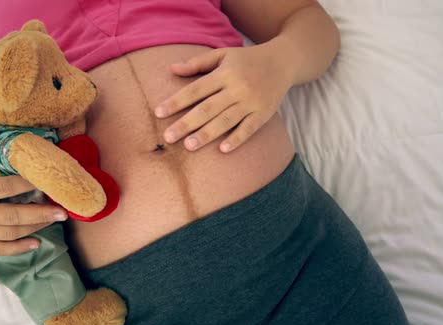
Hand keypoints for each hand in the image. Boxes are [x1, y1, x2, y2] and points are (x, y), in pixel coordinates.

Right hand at [0, 128, 67, 255]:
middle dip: (39, 214)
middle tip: (62, 211)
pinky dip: (18, 248)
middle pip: (10, 216)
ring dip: (35, 228)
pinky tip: (37, 243)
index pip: (3, 188)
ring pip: (8, 233)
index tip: (47, 182)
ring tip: (55, 219)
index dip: (26, 185)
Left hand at [155, 42, 294, 152]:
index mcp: (225, 73)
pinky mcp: (264, 113)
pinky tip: (223, 150)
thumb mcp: (223, 55)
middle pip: (207, 108)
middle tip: (168, 137)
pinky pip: (249, 128)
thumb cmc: (247, 60)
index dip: (176, 101)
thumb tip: (172, 68)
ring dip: (207, 134)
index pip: (196, 89)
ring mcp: (252, 102)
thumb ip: (197, 63)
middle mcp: (238, 88)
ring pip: (226, 121)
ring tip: (188, 146)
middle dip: (186, 123)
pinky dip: (237, 139)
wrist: (284, 61)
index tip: (158, 113)